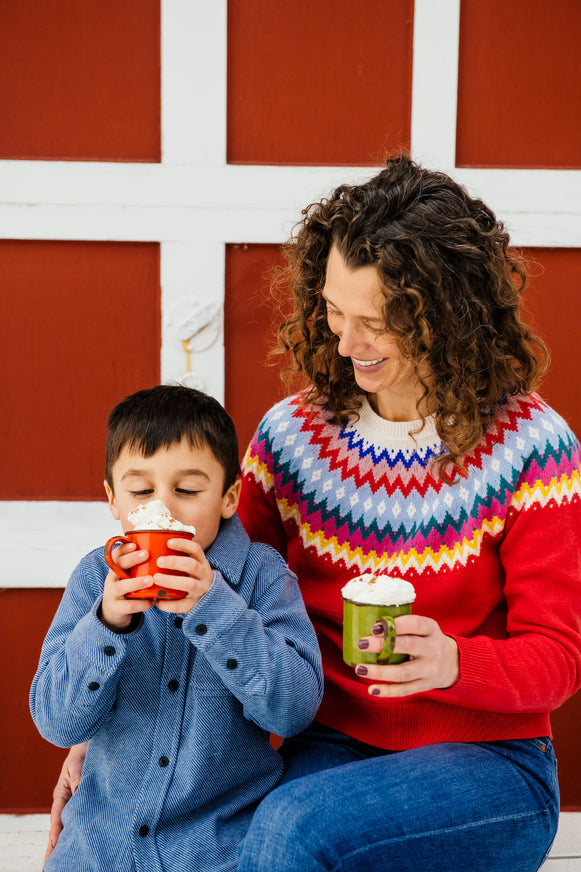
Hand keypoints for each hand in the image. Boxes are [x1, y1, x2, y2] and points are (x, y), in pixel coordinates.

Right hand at [44, 742, 86, 861]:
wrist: (94, 742)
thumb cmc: (83, 750)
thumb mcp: (78, 762)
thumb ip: (78, 777)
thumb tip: (78, 792)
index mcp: (62, 792)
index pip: (58, 816)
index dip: (56, 832)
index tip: (54, 846)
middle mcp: (68, 799)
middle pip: (61, 825)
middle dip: (56, 844)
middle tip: (51, 863)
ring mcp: (77, 800)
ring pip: (72, 823)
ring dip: (70, 839)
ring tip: (68, 858)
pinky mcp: (88, 799)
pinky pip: (84, 816)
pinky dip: (82, 828)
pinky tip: (85, 840)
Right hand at [100, 542, 154, 631]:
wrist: (114, 612)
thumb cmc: (128, 588)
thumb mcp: (130, 576)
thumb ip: (141, 566)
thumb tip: (165, 552)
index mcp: (116, 568)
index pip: (116, 555)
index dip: (124, 548)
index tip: (135, 544)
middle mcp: (111, 579)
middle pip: (117, 566)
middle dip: (132, 559)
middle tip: (146, 554)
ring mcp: (112, 593)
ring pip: (121, 586)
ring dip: (136, 582)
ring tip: (151, 580)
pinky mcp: (116, 608)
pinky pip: (128, 605)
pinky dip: (141, 603)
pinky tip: (152, 602)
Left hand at [152, 538, 214, 613]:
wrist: (207, 598)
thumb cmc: (190, 577)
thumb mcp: (190, 565)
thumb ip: (177, 557)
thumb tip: (151, 545)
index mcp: (202, 562)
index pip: (196, 549)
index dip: (183, 544)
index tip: (168, 542)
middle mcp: (204, 575)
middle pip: (192, 565)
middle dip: (175, 562)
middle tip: (159, 561)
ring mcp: (200, 590)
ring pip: (189, 584)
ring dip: (171, 580)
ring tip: (156, 578)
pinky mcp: (194, 604)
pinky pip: (182, 605)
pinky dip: (168, 604)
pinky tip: (157, 601)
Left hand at [355, 614, 458, 697]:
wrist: (453, 663)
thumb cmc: (428, 640)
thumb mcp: (424, 628)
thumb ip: (403, 626)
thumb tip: (371, 628)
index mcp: (431, 629)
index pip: (415, 624)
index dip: (395, 625)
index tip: (374, 627)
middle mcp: (433, 649)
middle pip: (408, 646)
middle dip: (383, 645)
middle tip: (361, 644)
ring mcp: (430, 669)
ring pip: (403, 672)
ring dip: (380, 672)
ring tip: (360, 669)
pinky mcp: (425, 685)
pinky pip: (405, 690)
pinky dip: (388, 691)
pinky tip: (372, 689)